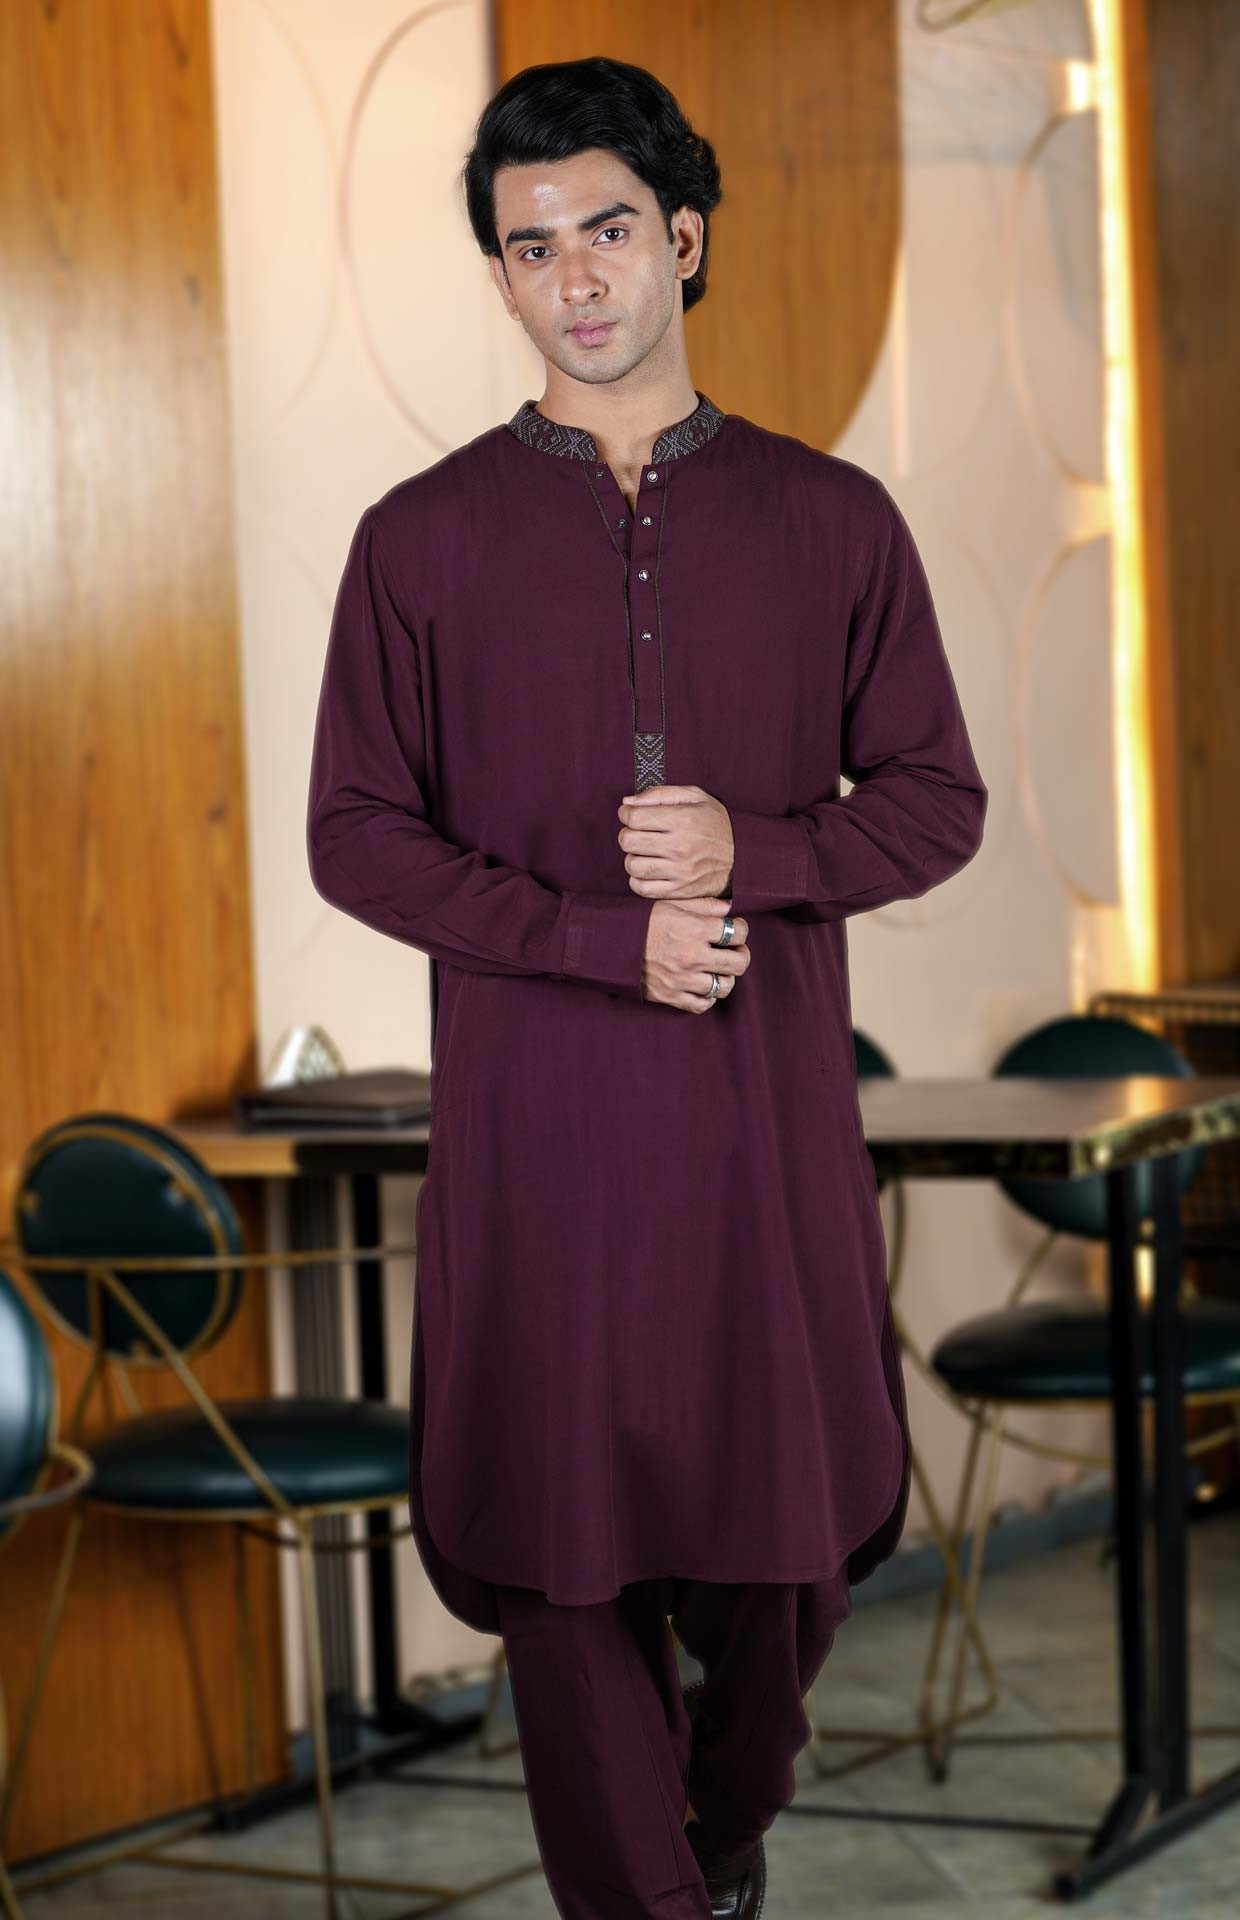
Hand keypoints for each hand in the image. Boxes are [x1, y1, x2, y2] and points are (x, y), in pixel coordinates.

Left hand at [617, 784, 733, 897]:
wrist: (744, 857)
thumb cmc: (716, 824)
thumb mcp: (696, 798)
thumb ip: (660, 794)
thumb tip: (627, 802)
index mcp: (684, 820)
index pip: (634, 818)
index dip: (626, 814)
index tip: (631, 815)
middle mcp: (680, 847)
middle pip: (628, 841)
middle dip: (628, 834)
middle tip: (639, 833)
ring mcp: (680, 872)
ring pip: (632, 865)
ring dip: (633, 858)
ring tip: (645, 853)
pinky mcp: (679, 891)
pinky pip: (641, 888)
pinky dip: (638, 879)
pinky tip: (648, 870)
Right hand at [641, 898, 749, 1012]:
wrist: (609, 944)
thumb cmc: (641, 922)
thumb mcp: (670, 905)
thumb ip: (702, 905)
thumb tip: (728, 908)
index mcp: (694, 929)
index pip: (737, 932)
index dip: (741, 929)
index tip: (735, 929)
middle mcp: (692, 955)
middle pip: (739, 963)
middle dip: (741, 955)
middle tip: (734, 951)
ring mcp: (683, 979)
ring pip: (724, 986)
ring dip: (725, 977)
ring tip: (718, 970)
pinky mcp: (671, 996)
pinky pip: (702, 1004)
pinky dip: (707, 997)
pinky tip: (703, 986)